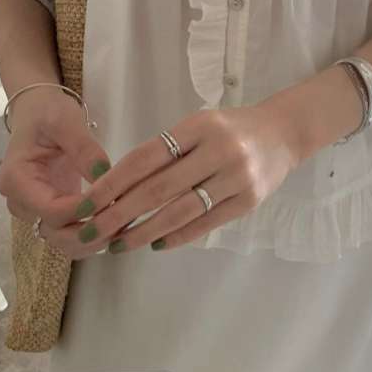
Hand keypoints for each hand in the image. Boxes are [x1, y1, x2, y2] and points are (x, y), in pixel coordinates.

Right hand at [0, 87, 112, 258]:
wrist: (39, 112)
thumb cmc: (48, 112)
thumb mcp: (66, 121)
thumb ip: (84, 149)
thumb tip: (104, 176)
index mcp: (16, 180)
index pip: (51, 211)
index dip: (84, 212)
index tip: (114, 202)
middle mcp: (21, 202)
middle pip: (56, 233)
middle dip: (91, 231)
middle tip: (126, 218)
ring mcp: (35, 210)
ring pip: (64, 240)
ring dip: (95, 238)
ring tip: (126, 222)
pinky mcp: (52, 211)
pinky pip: (71, 232)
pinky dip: (94, 232)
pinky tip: (118, 222)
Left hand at [59, 100, 301, 253]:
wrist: (284, 133)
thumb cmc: (231, 129)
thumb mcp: (199, 126)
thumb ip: (166, 152)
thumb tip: (118, 189)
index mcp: (198, 126)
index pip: (145, 158)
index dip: (112, 183)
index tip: (87, 203)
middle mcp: (218, 150)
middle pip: (158, 189)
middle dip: (120, 214)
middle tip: (93, 232)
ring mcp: (236, 176)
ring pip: (180, 211)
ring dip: (144, 231)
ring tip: (119, 245)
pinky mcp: (249, 200)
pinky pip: (205, 223)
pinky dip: (177, 236)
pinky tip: (156, 244)